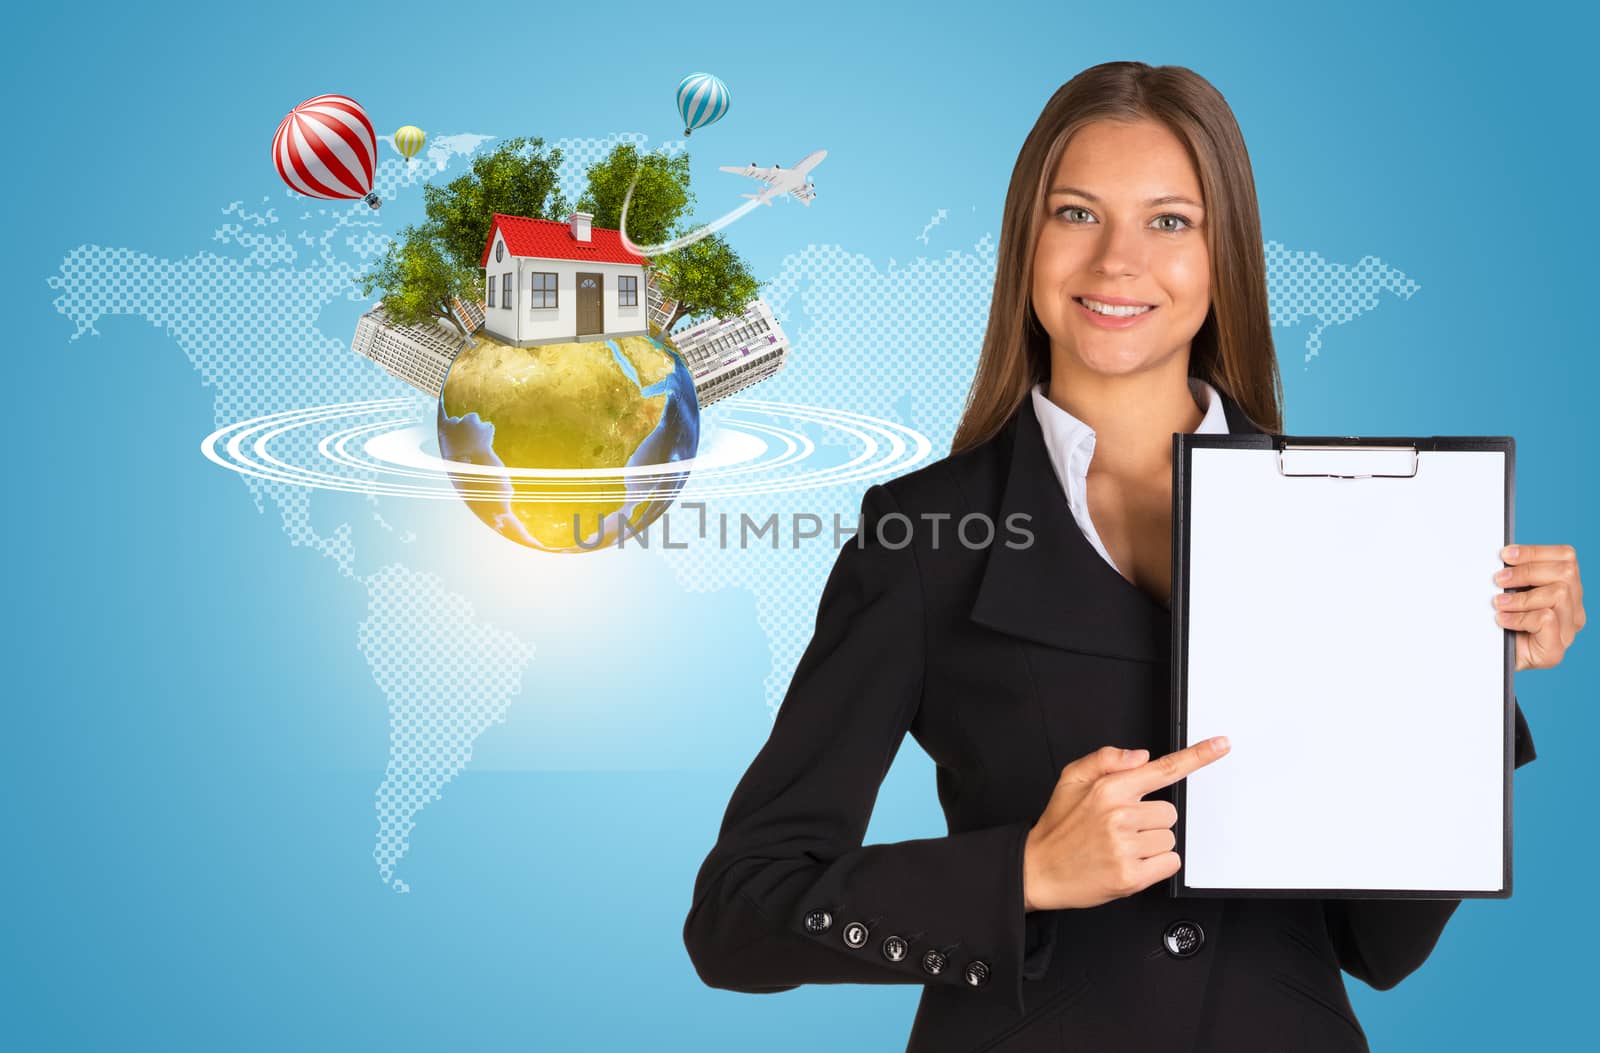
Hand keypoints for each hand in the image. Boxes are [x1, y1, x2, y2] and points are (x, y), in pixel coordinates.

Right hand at [1022, 738, 1231, 911]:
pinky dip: (1155, 865)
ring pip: (1169, 838)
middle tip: (1121, 829)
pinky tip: (1128, 862)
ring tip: (1120, 847)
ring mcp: (1125, 847)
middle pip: (1169, 812)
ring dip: (1151, 844)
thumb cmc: (1058, 826)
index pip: (1162, 769)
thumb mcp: (1071, 779)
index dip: (1197, 757)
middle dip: (1151, 820)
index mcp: (1108, 789)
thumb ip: (1105, 759)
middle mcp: (1118, 815)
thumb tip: (1141, 755)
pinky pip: (1169, 863)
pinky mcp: (1131, 875)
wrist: (1038, 869)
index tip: (1221, 745)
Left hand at [1496, 544, 1584, 670]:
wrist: (1489, 663)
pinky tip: (1503, 621)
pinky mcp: (1555, 651)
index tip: (1505, 555)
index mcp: (1567, 590)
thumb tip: (1503, 555)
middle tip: (1498, 580)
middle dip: (1526, 571)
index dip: (1535, 551)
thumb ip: (1514, 574)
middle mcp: (1573, 610)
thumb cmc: (1499, 624)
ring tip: (1499, 604)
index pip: (1566, 557)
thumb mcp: (1508, 592)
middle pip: (1566, 572)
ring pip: (1559, 593)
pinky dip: (1520, 617)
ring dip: (1522, 597)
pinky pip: (1547, 619)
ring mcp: (1567, 632)